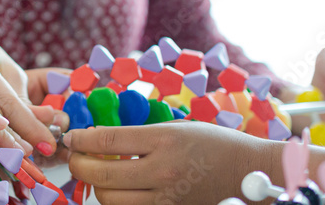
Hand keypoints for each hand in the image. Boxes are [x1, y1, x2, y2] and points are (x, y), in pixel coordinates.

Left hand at [64, 121, 281, 204]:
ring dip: (97, 187)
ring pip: (111, 200)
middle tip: (75, 158)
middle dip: (79, 166)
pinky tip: (118, 190)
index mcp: (164, 140)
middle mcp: (163, 171)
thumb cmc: (216, 143)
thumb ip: (138, 135)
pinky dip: (118, 202)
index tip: (72, 138)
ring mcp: (167, 198)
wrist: (252, 172)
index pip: (107, 140)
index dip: (81, 139)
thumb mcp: (176, 127)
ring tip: (97, 174)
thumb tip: (98, 137)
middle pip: (101, 174)